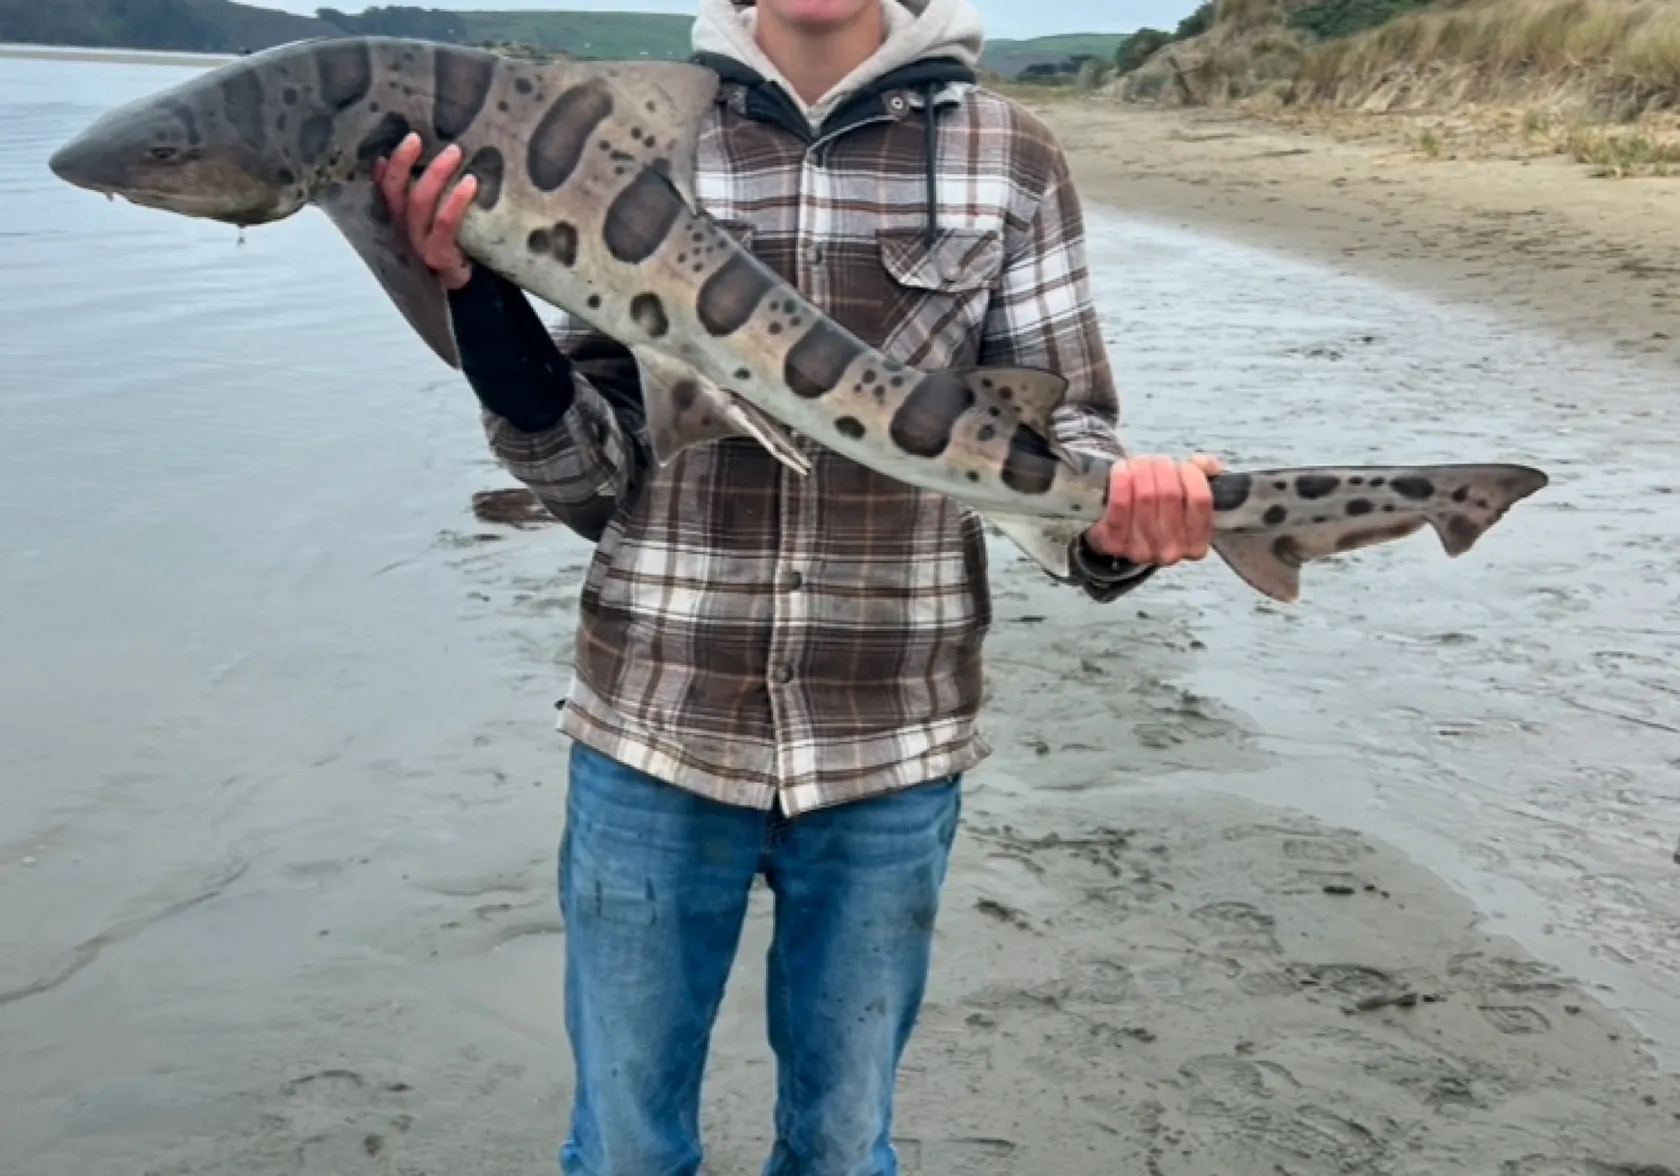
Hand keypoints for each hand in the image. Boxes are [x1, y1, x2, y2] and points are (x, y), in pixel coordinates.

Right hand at [372, 133, 477, 290]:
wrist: (471, 291)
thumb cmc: (457, 249)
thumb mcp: (438, 222)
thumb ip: (431, 198)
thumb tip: (441, 155)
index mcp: (400, 222)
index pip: (383, 191)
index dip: (380, 169)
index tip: (386, 145)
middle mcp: (404, 232)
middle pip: (396, 192)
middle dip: (403, 162)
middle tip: (417, 137)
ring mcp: (420, 245)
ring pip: (419, 203)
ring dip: (435, 174)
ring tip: (454, 152)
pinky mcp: (439, 255)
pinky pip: (445, 223)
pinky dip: (457, 200)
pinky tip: (470, 183)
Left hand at [1084, 453, 1223, 565]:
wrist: (1116, 535)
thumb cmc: (1155, 513)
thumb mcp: (1184, 500)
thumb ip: (1201, 477)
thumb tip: (1206, 463)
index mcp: (1196, 544)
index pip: (1200, 500)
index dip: (1192, 474)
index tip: (1183, 464)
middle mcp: (1171, 551)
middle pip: (1170, 494)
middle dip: (1161, 467)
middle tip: (1153, 460)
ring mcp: (1142, 550)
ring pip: (1145, 496)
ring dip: (1140, 469)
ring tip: (1137, 463)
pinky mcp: (1115, 542)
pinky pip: (1120, 504)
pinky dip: (1121, 480)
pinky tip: (1122, 468)